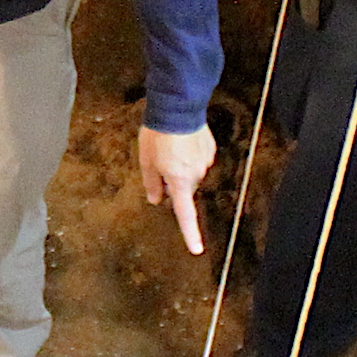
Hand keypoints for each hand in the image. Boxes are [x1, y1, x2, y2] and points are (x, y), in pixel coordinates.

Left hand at [138, 124, 215, 254]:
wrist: (178, 108)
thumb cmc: (159, 134)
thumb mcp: (146, 161)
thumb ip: (152, 184)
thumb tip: (157, 200)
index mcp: (180, 181)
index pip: (185, 214)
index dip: (190, 233)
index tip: (197, 248)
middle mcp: (196, 175)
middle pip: (184, 189)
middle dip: (173, 183)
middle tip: (159, 165)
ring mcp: (205, 162)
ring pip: (191, 174)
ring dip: (180, 167)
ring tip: (169, 147)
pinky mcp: (210, 150)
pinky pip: (198, 160)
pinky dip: (188, 155)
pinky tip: (181, 142)